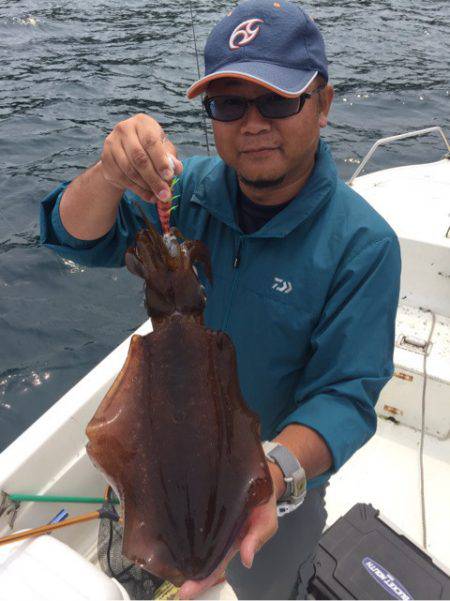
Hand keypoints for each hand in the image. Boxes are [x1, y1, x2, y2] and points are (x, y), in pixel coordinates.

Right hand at [99, 113, 182, 202]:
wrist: (126, 151)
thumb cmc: (151, 148)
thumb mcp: (164, 150)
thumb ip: (171, 158)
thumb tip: (176, 169)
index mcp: (142, 123)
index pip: (151, 142)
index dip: (160, 161)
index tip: (169, 177)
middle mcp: (124, 129)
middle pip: (139, 158)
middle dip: (154, 179)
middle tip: (165, 195)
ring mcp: (112, 143)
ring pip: (129, 170)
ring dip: (145, 186)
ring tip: (158, 196)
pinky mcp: (105, 158)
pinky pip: (121, 178)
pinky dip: (136, 190)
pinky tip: (148, 196)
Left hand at [178, 465, 278, 599]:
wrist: (260, 477)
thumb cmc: (263, 502)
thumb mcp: (266, 521)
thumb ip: (257, 539)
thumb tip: (246, 560)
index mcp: (232, 543)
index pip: (216, 566)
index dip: (203, 581)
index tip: (186, 592)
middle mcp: (218, 535)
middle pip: (201, 558)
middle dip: (190, 575)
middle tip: (176, 589)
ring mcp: (209, 521)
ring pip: (193, 540)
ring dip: (180, 551)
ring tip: (162, 562)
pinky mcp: (204, 505)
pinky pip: (192, 518)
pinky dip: (180, 526)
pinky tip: (166, 531)